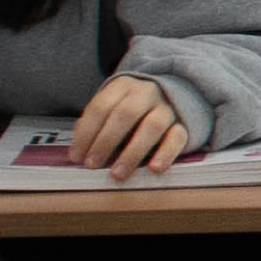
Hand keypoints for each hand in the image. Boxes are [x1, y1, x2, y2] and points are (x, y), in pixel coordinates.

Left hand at [63, 73, 194, 176]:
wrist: (173, 95)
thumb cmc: (132, 109)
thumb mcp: (112, 106)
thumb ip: (95, 124)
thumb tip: (77, 151)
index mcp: (124, 86)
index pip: (101, 107)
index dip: (86, 133)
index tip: (76, 156)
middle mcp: (147, 92)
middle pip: (125, 114)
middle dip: (105, 141)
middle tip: (92, 164)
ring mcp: (167, 108)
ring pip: (152, 126)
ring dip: (132, 152)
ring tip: (118, 174)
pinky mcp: (184, 124)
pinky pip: (177, 138)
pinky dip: (166, 154)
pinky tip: (154, 168)